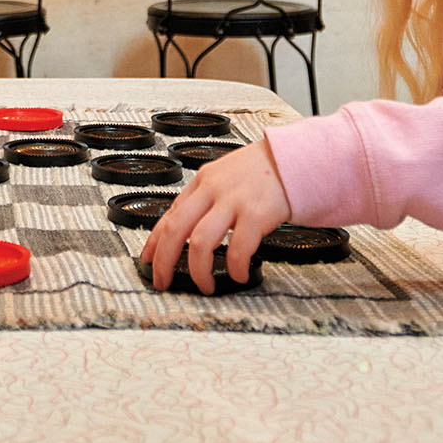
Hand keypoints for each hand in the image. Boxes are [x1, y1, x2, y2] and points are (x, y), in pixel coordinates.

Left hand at [141, 134, 293, 292]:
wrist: (294, 158)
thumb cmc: (262, 170)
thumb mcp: (224, 175)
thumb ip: (205, 198)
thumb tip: (186, 226)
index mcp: (202, 182)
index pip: (169, 215)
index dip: (154, 242)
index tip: (149, 260)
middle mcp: (213, 190)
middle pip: (176, 229)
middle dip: (165, 261)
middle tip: (164, 281)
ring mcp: (233, 202)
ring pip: (201, 243)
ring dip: (199, 271)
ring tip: (205, 285)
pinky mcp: (256, 214)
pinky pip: (237, 250)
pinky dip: (235, 268)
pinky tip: (239, 274)